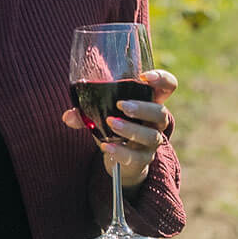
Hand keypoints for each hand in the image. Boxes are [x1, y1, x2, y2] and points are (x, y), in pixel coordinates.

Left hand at [64, 68, 176, 187]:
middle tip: (122, 105)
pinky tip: (106, 147)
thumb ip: (85, 114)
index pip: (168, 87)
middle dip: (143, 108)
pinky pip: (136, 157)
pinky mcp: (142, 160)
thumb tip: (69, 116)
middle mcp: (155, 123)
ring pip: (151, 136)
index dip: (161, 79)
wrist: (120, 161)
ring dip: (131, 129)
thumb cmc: (113, 129)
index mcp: (149, 103)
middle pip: (161, 113)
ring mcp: (151, 142)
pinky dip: (121, 151)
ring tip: (111, 124)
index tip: (144, 77)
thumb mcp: (101, 116)